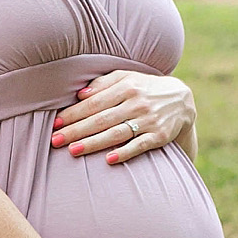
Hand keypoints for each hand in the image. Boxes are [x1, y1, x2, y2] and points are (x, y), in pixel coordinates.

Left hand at [51, 70, 196, 163]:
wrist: (182, 100)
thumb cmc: (145, 89)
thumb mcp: (127, 77)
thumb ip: (104, 83)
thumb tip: (80, 94)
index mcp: (126, 87)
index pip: (94, 102)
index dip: (74, 113)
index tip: (56, 123)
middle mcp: (136, 103)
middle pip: (101, 119)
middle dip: (77, 130)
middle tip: (56, 140)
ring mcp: (148, 120)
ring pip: (116, 133)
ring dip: (93, 143)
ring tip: (73, 151)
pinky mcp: (159, 136)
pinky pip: (139, 145)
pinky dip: (124, 152)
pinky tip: (108, 159)